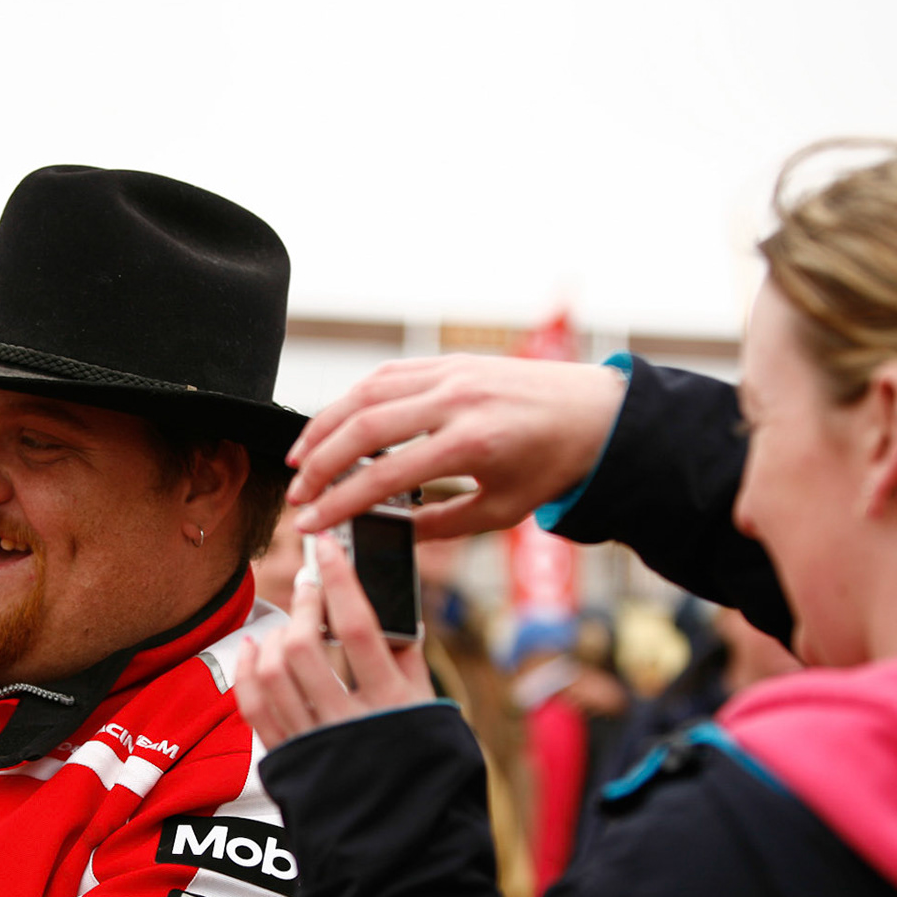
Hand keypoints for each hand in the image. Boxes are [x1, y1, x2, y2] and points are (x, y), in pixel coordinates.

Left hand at [236, 532, 434, 750]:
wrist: (400, 845)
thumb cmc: (423, 768)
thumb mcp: (430, 712)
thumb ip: (408, 660)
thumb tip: (390, 604)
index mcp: (394, 706)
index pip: (358, 628)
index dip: (339, 580)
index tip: (326, 549)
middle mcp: (348, 725)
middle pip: (304, 647)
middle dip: (300, 605)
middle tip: (306, 584)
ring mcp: (312, 744)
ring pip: (273, 673)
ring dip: (274, 635)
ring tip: (287, 622)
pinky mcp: (287, 760)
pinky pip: (253, 707)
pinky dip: (248, 671)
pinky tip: (255, 649)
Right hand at [285, 354, 626, 539]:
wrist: (598, 413)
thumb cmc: (555, 464)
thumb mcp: (502, 511)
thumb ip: (442, 525)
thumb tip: (392, 535)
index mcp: (473, 442)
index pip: (384, 474)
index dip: (338, 501)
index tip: (310, 522)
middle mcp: (457, 399)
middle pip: (362, 428)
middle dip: (318, 464)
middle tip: (297, 494)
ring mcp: (451, 372)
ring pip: (365, 393)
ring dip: (324, 426)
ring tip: (300, 459)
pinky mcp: (450, 360)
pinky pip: (387, 375)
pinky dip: (353, 399)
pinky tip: (335, 424)